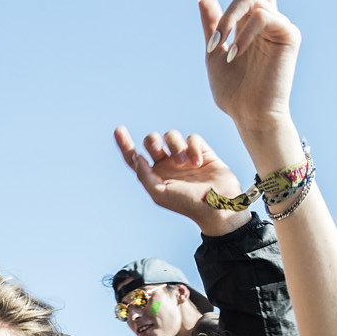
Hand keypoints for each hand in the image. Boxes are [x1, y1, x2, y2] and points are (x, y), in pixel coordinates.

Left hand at [113, 126, 249, 235]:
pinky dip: (193, 147)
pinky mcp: (202, 151)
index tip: (118, 130)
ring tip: (186, 164)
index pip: (135, 158)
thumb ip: (144, 175)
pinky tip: (198, 162)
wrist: (218, 205)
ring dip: (176, 147)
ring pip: (171, 136)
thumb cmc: (188, 204)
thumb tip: (135, 157)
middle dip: (152, 141)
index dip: (125, 144)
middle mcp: (168, 165)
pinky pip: (192, 138)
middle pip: (151, 141)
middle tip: (158, 151)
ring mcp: (184, 157)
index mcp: (155, 176)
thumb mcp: (160, 194)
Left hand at [197, 0, 300, 135]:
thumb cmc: (233, 92)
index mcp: (250, 17)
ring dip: (227, 22)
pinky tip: (236, 55)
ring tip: (222, 50)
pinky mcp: (288, 32)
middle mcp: (268, 13)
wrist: (250, 115)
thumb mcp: (213, 52)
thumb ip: (212, 22)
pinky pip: (258, 15)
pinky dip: (240, 34)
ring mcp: (280, 21)